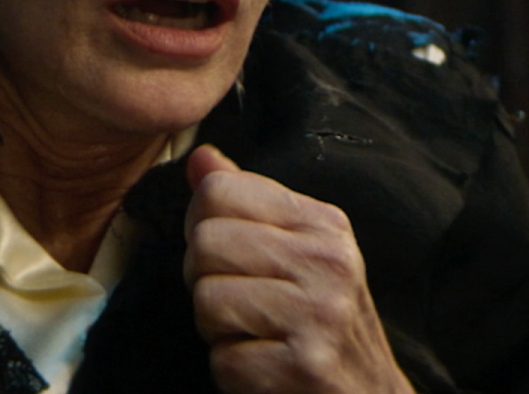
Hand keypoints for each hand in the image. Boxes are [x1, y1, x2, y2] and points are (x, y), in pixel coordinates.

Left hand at [182, 145, 414, 393]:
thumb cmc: (321, 325)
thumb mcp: (297, 253)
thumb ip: (246, 203)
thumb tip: (200, 156)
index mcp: (323, 225)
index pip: (218, 191)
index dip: (204, 227)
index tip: (231, 258)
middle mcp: (327, 263)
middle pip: (206, 242)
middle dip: (207, 280)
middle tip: (244, 306)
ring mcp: (319, 315)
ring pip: (207, 298)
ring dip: (218, 330)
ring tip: (257, 336)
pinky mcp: (304, 367)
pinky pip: (222, 358)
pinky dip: (232, 372)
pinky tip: (267, 369)